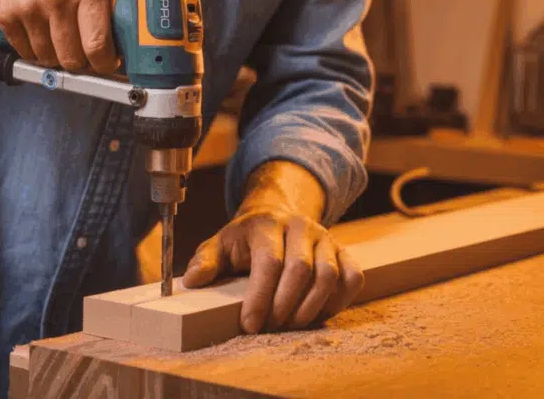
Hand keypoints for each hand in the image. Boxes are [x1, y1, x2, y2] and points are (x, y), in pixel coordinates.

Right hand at [0, 0, 122, 72]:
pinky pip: (24, 51)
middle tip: (85, 54)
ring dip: (57, 57)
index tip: (108, 62)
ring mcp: (29, 8)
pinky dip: (34, 50)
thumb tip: (139, 9)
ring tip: (61, 41)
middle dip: (83, 62)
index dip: (106, 63)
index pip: (98, 45)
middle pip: (73, 59)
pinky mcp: (5, 14)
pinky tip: (40, 35)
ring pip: (48, 59)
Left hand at [182, 162, 363, 333]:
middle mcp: (300, 227)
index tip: (250, 324)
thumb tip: (191, 281)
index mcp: (266, 224)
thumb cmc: (245, 239)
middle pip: (301, 270)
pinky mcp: (344, 251)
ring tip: (290, 325)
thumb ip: (205, 261)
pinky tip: (317, 314)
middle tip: (269, 327)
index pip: (269, 262)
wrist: (276, 216)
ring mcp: (326, 238)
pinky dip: (338, 301)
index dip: (260, 297)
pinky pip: (353, 278)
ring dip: (310, 308)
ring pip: (329, 276)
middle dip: (284, 306)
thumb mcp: (220, 244)